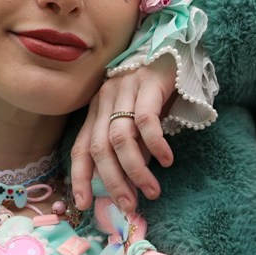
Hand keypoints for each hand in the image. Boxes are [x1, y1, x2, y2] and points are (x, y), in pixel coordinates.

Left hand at [70, 59, 178, 213]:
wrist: (176, 49)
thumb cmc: (156, 90)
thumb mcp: (136, 120)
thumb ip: (131, 147)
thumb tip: (129, 183)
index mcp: (97, 110)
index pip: (81, 148)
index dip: (80, 177)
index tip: (83, 203)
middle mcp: (105, 99)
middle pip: (100, 148)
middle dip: (112, 182)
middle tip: (129, 205)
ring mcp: (125, 89)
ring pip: (121, 138)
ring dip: (135, 170)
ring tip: (152, 191)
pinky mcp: (149, 83)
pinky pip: (146, 121)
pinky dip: (155, 145)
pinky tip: (166, 161)